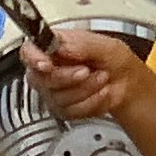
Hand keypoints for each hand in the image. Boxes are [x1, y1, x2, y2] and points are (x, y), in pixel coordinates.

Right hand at [24, 25, 148, 122]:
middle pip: (40, 78)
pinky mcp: (62, 109)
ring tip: (100, 78)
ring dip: (85, 89)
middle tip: (87, 70)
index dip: (33, 58)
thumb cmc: (115, 60)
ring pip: (57, 97)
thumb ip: (80, 44)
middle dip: (68, 77)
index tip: (46, 64)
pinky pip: (70, 111)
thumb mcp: (104, 45)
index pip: (29, 50)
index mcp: (54, 46)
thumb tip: (60, 47)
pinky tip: (99, 93)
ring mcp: (53, 91)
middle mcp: (48, 69)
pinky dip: (90, 103)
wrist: (127, 83)